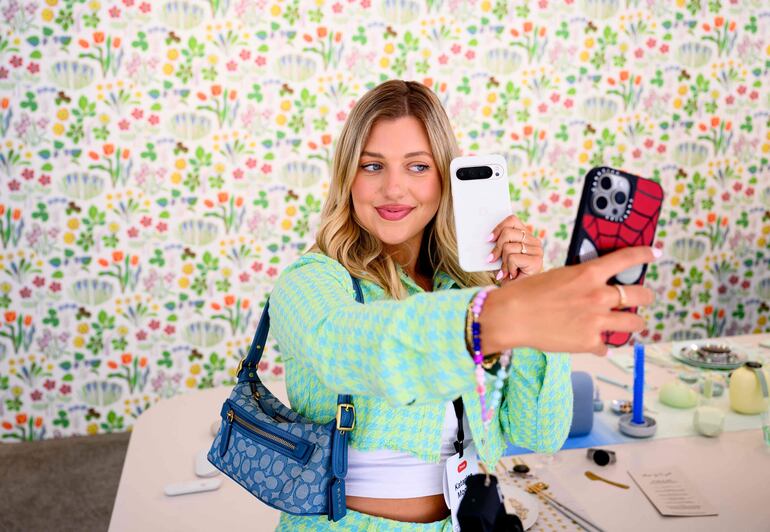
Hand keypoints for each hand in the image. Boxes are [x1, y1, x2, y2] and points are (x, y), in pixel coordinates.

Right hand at [479, 246, 658, 355]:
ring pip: (634, 323)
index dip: (644, 254)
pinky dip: (600, 345)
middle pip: (641, 296)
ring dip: (633, 323)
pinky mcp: (589, 342)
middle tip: (640, 299)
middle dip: (644, 297)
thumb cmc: (527, 293)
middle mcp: (599, 296)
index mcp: (589, 274)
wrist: (511, 317)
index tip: (653, 253)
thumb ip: (581, 280)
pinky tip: (591, 342)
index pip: (626, 259)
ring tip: (629, 324)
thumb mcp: (559, 276)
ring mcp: (597, 321)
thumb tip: (594, 286)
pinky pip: (606, 346)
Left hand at [487, 215, 542, 283]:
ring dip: (503, 262)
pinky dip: (508, 267)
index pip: (512, 220)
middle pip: (508, 233)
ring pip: (508, 247)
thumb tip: (487, 238)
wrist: (516, 294)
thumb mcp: (500, 255)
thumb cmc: (507, 274)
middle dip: (496, 248)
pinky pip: (512, 257)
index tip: (489, 239)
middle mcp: (534, 241)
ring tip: (507, 270)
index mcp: (527, 236)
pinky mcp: (536, 261)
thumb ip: (498, 244)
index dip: (498, 228)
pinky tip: (512, 274)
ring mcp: (537, 251)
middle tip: (492, 259)